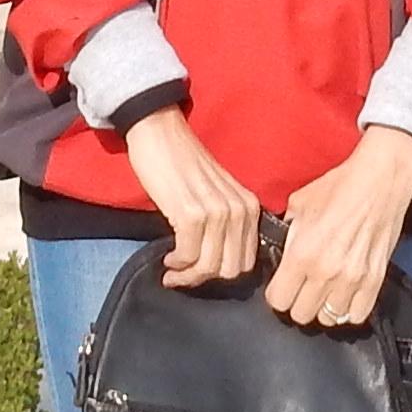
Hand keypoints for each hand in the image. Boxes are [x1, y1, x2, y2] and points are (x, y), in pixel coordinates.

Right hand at [122, 109, 260, 287]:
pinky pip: (188, 256)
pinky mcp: (191, 213)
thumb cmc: (183, 164)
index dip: (222, 273)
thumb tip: (219, 261)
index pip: (246, 261)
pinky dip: (176, 264)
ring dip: (187, 275)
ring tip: (172, 270)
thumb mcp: (218, 194)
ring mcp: (217, 212)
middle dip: (204, 278)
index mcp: (250, 206)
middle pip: (230, 270)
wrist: (161, 132)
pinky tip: (168, 259)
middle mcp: (239, 210)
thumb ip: (227, 223)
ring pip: (209, 267)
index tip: (200, 271)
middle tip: (183, 274)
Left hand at [268, 127, 411, 328]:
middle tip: (302, 286)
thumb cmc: (339, 185)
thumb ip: (287, 233)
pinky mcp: (376, 279)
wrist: (381, 178)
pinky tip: (345, 293)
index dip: (277, 293)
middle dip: (297, 302)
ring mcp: (353, 279)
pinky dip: (349, 309)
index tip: (282, 285)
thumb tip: (281, 252)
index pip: (278, 300)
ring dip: (323, 306)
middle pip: (301, 315)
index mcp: (302, 253)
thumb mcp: (299, 203)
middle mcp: (326, 272)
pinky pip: (357, 314)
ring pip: (328, 319)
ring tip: (325, 289)